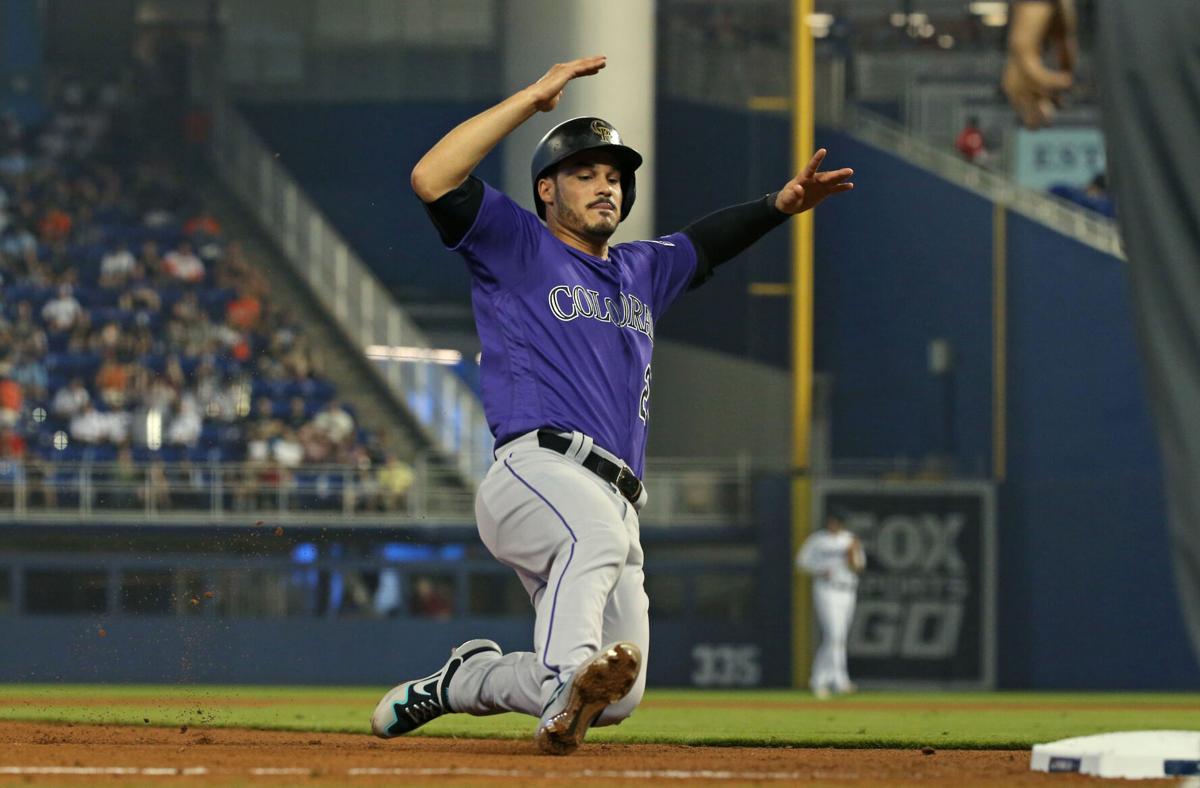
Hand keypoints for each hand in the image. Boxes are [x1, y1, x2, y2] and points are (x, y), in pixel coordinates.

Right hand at [527, 56, 606, 112]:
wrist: (536, 99)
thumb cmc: (541, 101)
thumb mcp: (553, 99)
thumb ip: (557, 96)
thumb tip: (559, 96)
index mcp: (558, 74)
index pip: (575, 70)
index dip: (585, 69)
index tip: (593, 69)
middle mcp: (561, 69)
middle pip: (580, 64)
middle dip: (591, 62)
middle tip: (602, 60)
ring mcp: (564, 69)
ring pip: (582, 64)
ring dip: (594, 62)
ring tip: (603, 61)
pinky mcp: (566, 72)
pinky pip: (582, 68)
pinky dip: (591, 66)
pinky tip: (599, 66)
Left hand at [774, 149, 853, 214]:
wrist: (790, 204)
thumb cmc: (786, 200)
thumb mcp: (787, 199)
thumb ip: (792, 194)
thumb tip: (798, 188)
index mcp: (803, 178)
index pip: (811, 167)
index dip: (817, 159)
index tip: (823, 151)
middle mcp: (814, 179)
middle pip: (826, 176)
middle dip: (836, 174)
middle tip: (848, 170)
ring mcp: (820, 185)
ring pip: (832, 180)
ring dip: (841, 177)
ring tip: (850, 172)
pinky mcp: (823, 192)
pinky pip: (834, 189)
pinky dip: (841, 187)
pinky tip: (850, 185)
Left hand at [1002, 0, 1076, 128]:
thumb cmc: (1052, 6)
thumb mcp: (1062, 35)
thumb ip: (1065, 54)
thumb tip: (1069, 73)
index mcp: (1024, 58)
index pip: (1025, 90)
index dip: (1039, 103)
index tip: (1059, 109)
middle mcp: (1017, 60)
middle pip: (1018, 95)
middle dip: (1030, 112)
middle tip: (1046, 125)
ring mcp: (1017, 55)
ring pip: (1022, 90)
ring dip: (1036, 105)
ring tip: (1053, 114)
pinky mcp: (1022, 48)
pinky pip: (1033, 74)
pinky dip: (1049, 82)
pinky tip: (1067, 83)